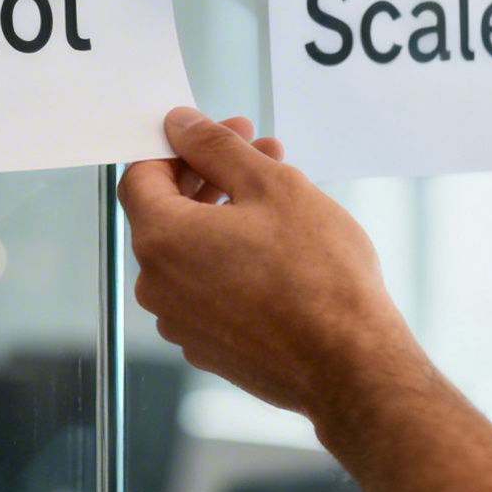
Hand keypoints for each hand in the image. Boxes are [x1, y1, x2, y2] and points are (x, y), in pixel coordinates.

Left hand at [120, 107, 429, 425]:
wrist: (351, 366)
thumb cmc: (319, 278)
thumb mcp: (271, 186)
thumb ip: (216, 147)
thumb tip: (180, 125)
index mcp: (162, 240)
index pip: (141, 176)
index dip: (179, 146)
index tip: (217, 133)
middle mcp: (158, 285)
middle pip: (167, 212)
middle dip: (211, 174)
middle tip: (261, 152)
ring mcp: (180, 322)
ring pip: (192, 251)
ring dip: (226, 217)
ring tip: (281, 198)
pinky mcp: (207, 346)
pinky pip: (207, 289)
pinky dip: (231, 261)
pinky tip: (277, 251)